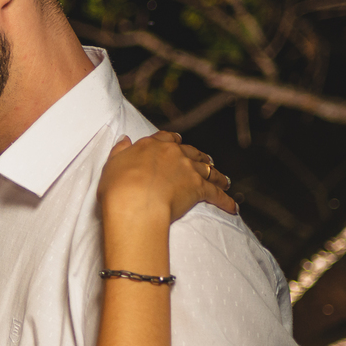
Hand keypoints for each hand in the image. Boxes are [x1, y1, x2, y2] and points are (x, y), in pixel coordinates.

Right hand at [98, 130, 235, 223]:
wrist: (134, 203)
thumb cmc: (118, 187)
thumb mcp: (111, 165)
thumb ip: (120, 151)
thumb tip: (126, 139)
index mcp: (151, 146)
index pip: (166, 138)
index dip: (173, 141)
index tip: (177, 142)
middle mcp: (173, 153)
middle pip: (191, 152)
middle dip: (199, 156)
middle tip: (206, 161)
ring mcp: (188, 170)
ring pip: (208, 170)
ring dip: (217, 175)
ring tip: (223, 181)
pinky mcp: (198, 188)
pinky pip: (216, 194)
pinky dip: (226, 200)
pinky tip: (233, 207)